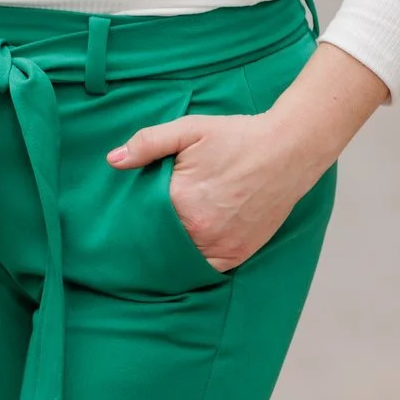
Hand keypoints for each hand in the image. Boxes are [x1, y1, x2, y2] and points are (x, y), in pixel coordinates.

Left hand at [106, 110, 326, 271]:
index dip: (133, 215)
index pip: (142, 219)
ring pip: (181, 260)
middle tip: (137, 231)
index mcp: (182, 202)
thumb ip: (148, 143)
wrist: (287, 150)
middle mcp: (200, 232)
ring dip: (170, 252)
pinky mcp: (238, 254)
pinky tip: (186, 248)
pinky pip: (206, 269)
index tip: (125, 213)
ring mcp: (222, 247)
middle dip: (148, 236)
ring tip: (158, 242)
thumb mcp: (189, 130)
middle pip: (159, 243)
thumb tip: (113, 160)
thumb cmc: (236, 137)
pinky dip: (194, 262)